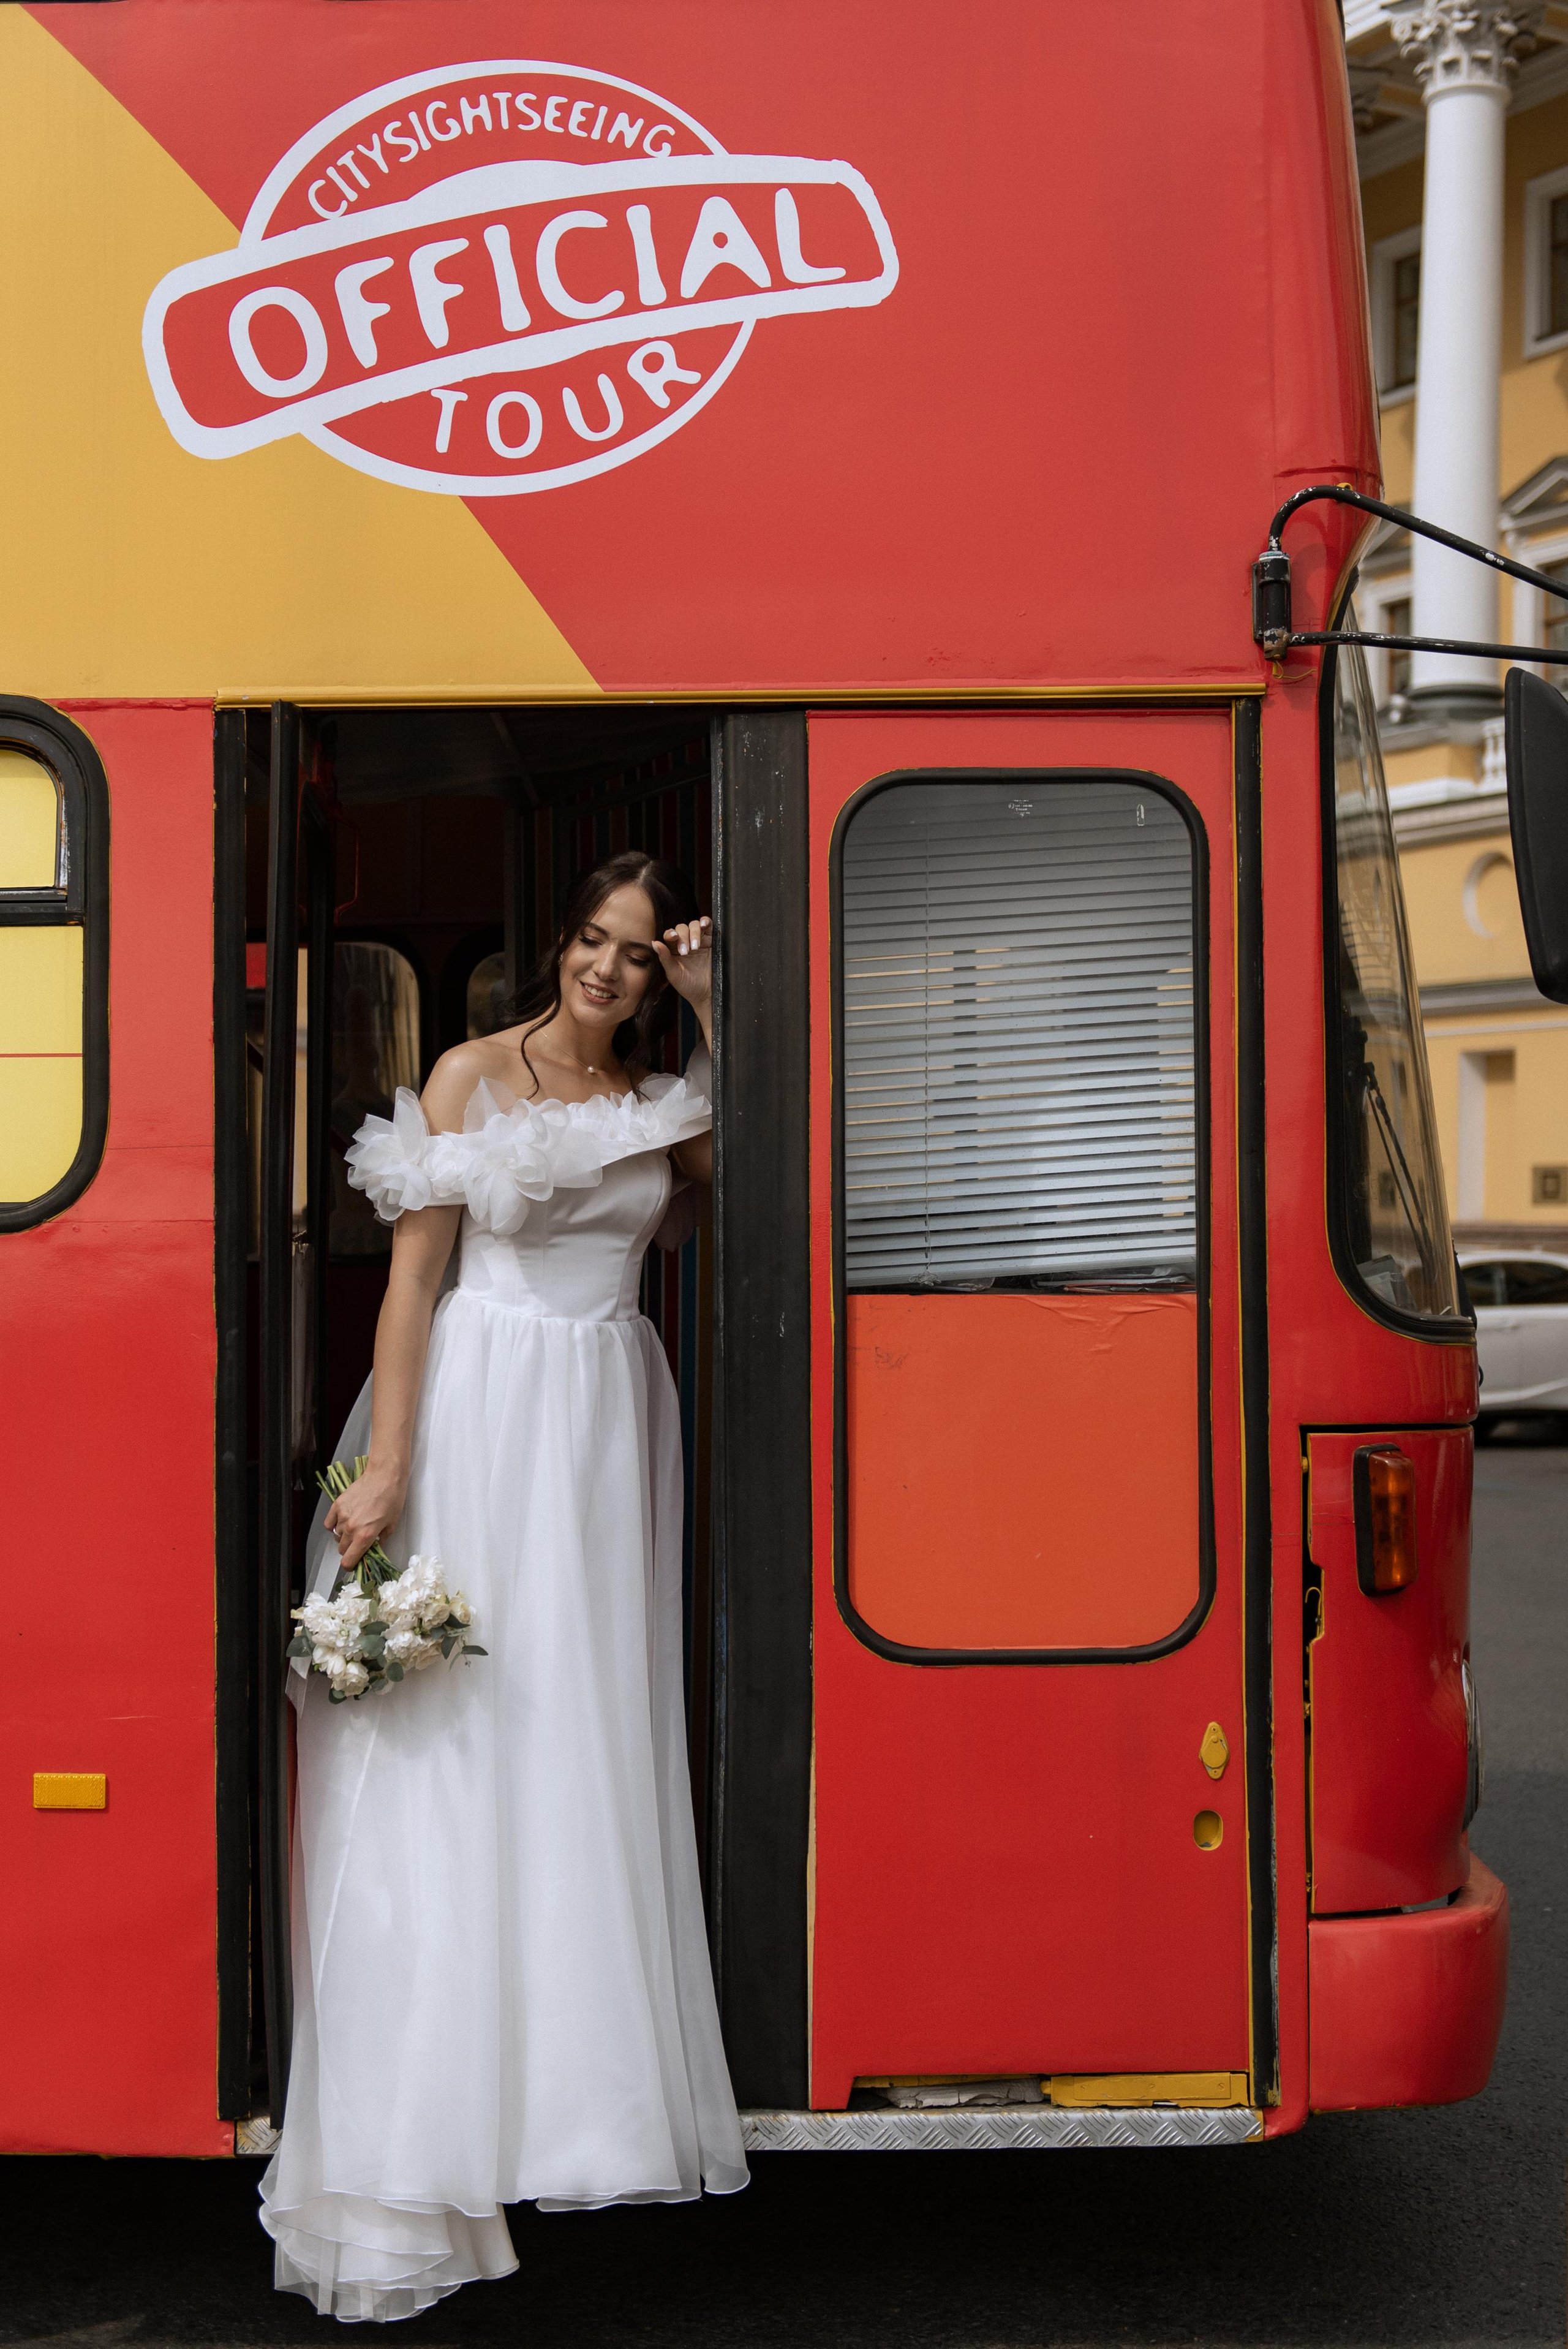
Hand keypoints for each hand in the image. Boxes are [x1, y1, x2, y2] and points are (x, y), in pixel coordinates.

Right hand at [324, 1459, 405, 1576]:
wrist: (384, 1475)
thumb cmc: (392, 1498)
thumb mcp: (392, 1524)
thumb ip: (380, 1540)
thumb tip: (374, 1549)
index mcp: (364, 1536)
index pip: (348, 1560)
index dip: (351, 1565)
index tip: (354, 1563)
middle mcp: (350, 1528)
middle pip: (342, 1550)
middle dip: (350, 1550)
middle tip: (359, 1543)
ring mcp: (342, 1516)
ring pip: (337, 1536)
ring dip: (344, 1536)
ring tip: (355, 1526)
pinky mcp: (336, 1505)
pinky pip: (329, 1523)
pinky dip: (334, 1525)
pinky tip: (343, 1521)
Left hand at [653, 916, 712, 1035]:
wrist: (707, 994)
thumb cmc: (688, 986)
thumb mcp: (673, 974)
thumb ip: (664, 958)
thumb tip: (654, 942)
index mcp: (673, 950)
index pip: (670, 935)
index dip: (671, 934)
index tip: (673, 938)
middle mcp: (685, 943)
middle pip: (682, 928)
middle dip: (683, 937)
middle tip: (686, 951)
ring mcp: (699, 940)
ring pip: (694, 925)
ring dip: (694, 932)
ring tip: (696, 947)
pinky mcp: (712, 940)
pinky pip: (709, 926)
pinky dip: (706, 922)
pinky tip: (703, 925)